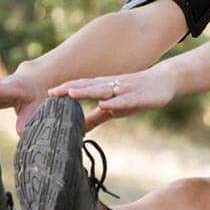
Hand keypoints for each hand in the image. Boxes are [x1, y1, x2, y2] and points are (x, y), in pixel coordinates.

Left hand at [48, 65, 177, 131]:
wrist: (164, 80)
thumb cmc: (136, 94)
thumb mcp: (114, 108)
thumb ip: (96, 117)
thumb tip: (78, 129)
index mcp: (104, 88)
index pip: (81, 88)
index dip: (65, 91)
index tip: (46, 96)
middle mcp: (112, 86)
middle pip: (88, 86)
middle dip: (70, 89)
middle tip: (51, 92)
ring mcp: (125, 90)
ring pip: (103, 90)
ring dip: (87, 91)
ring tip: (71, 93)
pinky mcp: (139, 97)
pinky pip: (125, 100)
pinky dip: (115, 102)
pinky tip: (105, 104)